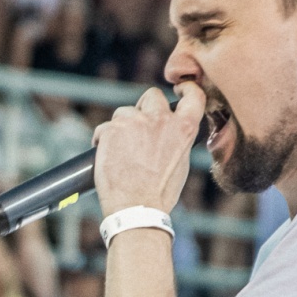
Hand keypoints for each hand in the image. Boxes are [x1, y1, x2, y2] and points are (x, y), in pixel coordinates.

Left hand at [92, 83, 205, 219]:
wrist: (137, 208)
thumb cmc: (159, 193)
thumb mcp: (181, 163)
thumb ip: (177, 139)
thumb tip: (169, 132)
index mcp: (184, 129)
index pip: (193, 95)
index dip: (186, 87)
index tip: (179, 88)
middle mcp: (161, 120)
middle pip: (151, 96)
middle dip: (144, 107)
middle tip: (137, 126)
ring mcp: (135, 122)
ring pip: (124, 113)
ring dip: (121, 127)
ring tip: (120, 152)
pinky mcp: (112, 129)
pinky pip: (105, 128)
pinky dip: (103, 139)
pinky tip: (107, 156)